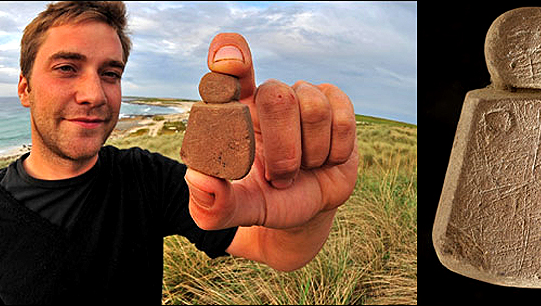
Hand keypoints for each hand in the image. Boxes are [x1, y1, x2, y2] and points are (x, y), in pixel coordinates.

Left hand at [183, 33, 357, 269]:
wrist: (309, 208)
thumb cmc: (267, 200)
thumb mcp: (239, 211)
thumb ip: (213, 205)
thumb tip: (197, 179)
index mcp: (235, 112)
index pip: (226, 74)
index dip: (228, 56)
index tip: (226, 62)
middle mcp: (266, 96)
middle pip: (277, 97)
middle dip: (284, 149)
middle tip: (280, 179)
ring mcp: (302, 95)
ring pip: (313, 108)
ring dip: (311, 154)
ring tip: (304, 168)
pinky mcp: (335, 101)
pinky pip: (343, 118)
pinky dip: (336, 151)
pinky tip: (328, 159)